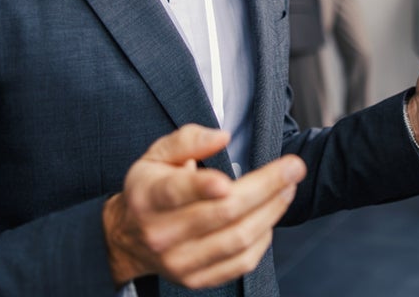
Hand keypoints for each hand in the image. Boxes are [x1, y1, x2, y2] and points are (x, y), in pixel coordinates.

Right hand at [102, 125, 306, 288]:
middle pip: (222, 213)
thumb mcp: (157, 154)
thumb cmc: (148, 189)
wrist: (126, 238)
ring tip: (288, 189)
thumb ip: (188, 139)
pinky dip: (262, 240)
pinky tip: (270, 218)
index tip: (229, 180)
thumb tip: (222, 137)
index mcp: (149, 196)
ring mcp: (179, 261)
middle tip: (293, 168)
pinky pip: (240, 264)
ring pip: (237, 239)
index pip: (176, 192)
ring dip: (271, 212)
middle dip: (265, 188)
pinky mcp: (195, 280)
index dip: (203, 187)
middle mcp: (162, 233)